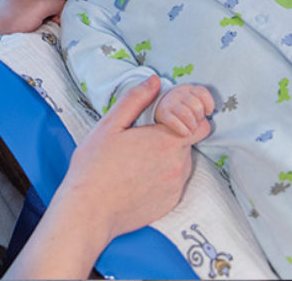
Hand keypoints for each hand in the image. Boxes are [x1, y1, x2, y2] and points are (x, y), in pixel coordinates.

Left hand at [0, 0, 76, 34]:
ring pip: (54, 9)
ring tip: (71, 22)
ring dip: (62, 15)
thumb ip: (58, 1)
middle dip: (70, 3)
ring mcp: (30, 8)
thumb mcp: (39, 5)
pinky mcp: (28, 22)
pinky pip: (47, 20)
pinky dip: (54, 24)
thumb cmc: (11, 17)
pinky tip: (59, 30)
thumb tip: (69, 4)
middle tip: (82, 12)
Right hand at [60, 76, 207, 248]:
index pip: (201, 124)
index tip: (168, 116)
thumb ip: (136, 99)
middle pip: (189, 142)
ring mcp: (175, 187)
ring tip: (137, 157)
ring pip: (182, 162)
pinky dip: (162, 175)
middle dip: (173, 134)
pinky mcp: (169, 203)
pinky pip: (174, 181)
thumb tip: (155, 81)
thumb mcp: (110, 124)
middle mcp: (178, 166)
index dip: (189, 116)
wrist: (90, 210)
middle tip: (143, 136)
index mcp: (166, 142)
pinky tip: (137, 175)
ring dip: (167, 155)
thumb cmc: (95, 165)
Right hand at [155, 84, 214, 136]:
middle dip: (199, 117)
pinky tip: (186, 132)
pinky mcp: (163, 113)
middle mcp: (179, 93)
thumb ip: (201, 103)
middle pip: (196, 106)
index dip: (209, 104)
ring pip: (187, 114)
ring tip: (191, 128)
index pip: (202, 93)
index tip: (208, 112)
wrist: (160, 106)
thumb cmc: (180, 106)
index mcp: (188, 89)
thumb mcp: (190, 98)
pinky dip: (183, 130)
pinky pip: (175, 122)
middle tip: (197, 121)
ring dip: (192, 125)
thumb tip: (210, 115)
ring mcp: (170, 102)